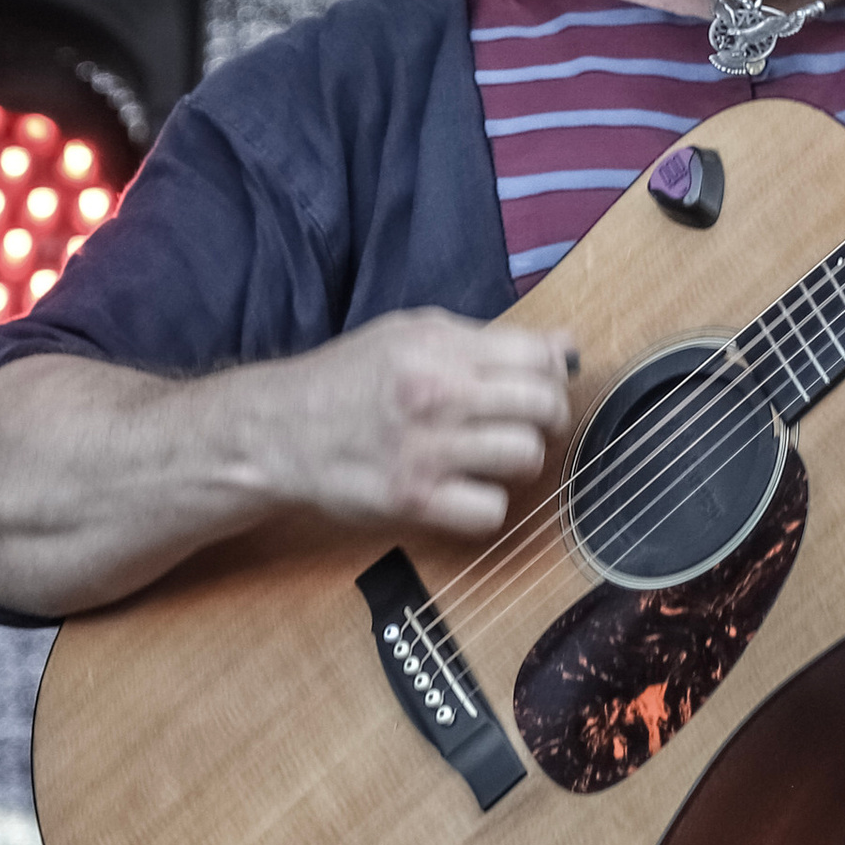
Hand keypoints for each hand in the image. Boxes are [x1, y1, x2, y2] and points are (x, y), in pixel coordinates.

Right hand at [243, 310, 579, 537]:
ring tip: (493, 456)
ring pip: (525, 456)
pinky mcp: (412, 499)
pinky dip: (485, 505)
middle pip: (543, 406)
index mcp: (439, 347)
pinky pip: (489, 510)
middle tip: (525, 424)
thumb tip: (565, 349)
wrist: (279, 430)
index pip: (540, 358)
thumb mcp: (410, 334)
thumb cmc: (350, 381)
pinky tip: (466, 491)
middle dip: (547, 417)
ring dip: (519, 460)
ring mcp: (424, 449)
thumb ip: (487, 339)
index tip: (542, 385)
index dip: (553, 374)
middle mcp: (435, 394)